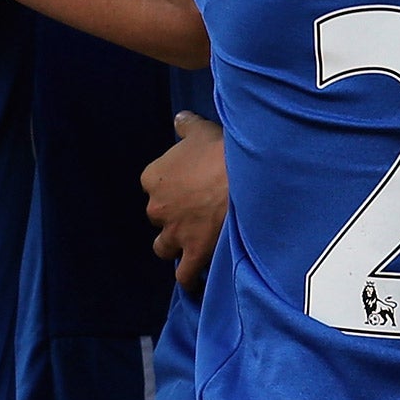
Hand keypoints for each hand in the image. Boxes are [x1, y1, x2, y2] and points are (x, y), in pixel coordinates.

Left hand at [141, 111, 229, 291]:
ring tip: (194, 241)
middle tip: (196, 211)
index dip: (171, 187)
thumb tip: (179, 119)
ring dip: (176, 245)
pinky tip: (197, 280)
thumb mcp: (202, 130)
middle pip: (158, 217)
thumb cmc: (222, 151)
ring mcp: (174, 233)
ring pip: (163, 247)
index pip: (153, 185)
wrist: (245, 178)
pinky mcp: (193, 252)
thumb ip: (186, 126)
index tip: (187, 187)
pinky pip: (184, 275)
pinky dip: (189, 278)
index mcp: (153, 177)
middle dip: (173, 216)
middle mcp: (157, 208)